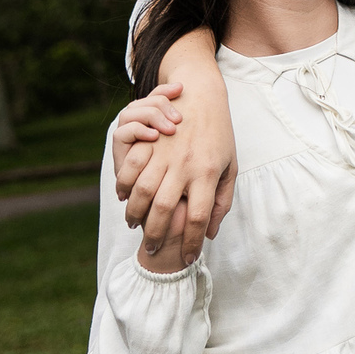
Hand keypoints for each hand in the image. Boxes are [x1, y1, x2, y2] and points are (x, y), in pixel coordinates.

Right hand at [117, 61, 236, 264]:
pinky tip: (124, 198)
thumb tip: (211, 234)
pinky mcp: (150, 142)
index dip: (192, 243)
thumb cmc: (221, 135)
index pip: (199, 218)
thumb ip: (222, 201)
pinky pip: (130, 167)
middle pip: (167, 211)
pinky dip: (124, 186)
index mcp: (209, 174)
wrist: (203, 94)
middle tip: (152, 249)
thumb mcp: (230, 167)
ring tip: (135, 226)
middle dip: (156, 236)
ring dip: (135, 214)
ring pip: (143, 191)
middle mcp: (186, 165)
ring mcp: (166, 152)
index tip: (189, 259)